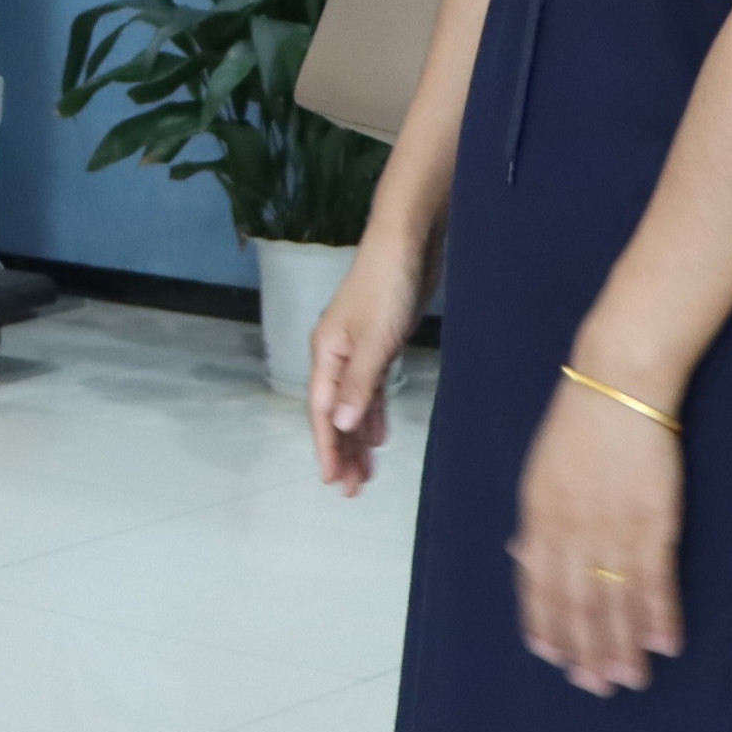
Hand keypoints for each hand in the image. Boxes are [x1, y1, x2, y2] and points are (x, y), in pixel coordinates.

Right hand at [305, 241, 422, 494]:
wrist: (408, 242)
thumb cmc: (387, 285)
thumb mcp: (374, 340)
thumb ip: (358, 384)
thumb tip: (342, 425)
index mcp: (326, 352)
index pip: (323, 411)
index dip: (327, 447)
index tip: (332, 481)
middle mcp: (336, 354)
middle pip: (335, 412)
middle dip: (341, 451)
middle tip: (351, 490)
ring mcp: (357, 349)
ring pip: (353, 404)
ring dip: (358, 438)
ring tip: (365, 473)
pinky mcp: (380, 344)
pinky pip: (370, 389)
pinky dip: (373, 413)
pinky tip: (379, 435)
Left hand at [516, 372, 685, 693]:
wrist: (617, 385)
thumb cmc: (578, 426)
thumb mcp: (539, 474)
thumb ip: (535, 521)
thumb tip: (521, 557)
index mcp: (539, 519)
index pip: (538, 586)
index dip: (545, 625)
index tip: (552, 658)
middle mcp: (571, 532)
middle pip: (576, 604)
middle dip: (584, 649)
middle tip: (594, 685)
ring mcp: (612, 530)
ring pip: (615, 602)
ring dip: (622, 645)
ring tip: (630, 678)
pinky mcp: (653, 523)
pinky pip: (656, 581)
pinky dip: (660, 616)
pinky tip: (665, 642)